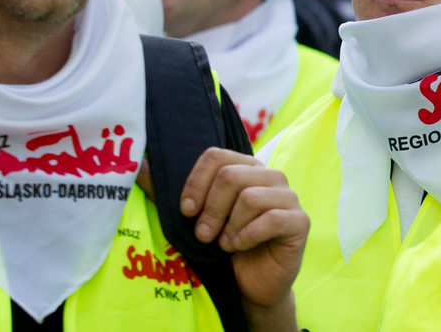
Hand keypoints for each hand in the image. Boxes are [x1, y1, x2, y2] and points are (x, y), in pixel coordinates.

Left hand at [181, 147, 308, 331]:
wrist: (251, 284)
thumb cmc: (224, 247)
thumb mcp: (194, 219)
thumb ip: (168, 194)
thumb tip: (140, 166)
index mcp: (246, 169)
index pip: (217, 156)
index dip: (196, 182)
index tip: (185, 211)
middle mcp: (271, 177)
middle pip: (232, 176)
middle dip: (211, 210)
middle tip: (203, 234)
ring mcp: (288, 197)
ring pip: (250, 197)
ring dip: (229, 226)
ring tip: (225, 243)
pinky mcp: (299, 221)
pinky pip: (271, 219)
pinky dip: (248, 236)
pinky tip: (241, 247)